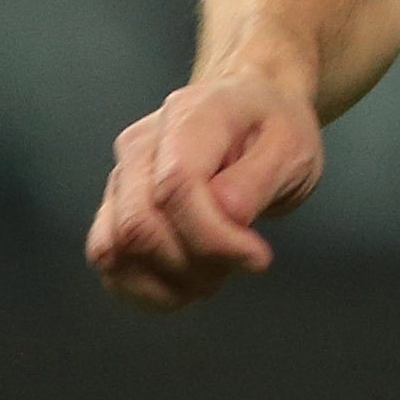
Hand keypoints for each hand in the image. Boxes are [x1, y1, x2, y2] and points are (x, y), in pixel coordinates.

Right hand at [86, 73, 323, 311]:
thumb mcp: (291, 147)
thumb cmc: (273, 128)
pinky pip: (107, 259)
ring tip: (213, 276)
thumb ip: (255, 183)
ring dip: (164, 282)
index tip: (256, 257)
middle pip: (138, 225)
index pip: (176, 186)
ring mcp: (121, 176)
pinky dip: (142, 288)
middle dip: (192, 264)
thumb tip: (225, 216)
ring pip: (112, 248)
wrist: (255, 112)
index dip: (212, 237)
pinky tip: (184, 285)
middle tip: (237, 265)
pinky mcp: (113, 207)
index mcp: (190, 116)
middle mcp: (142, 144)